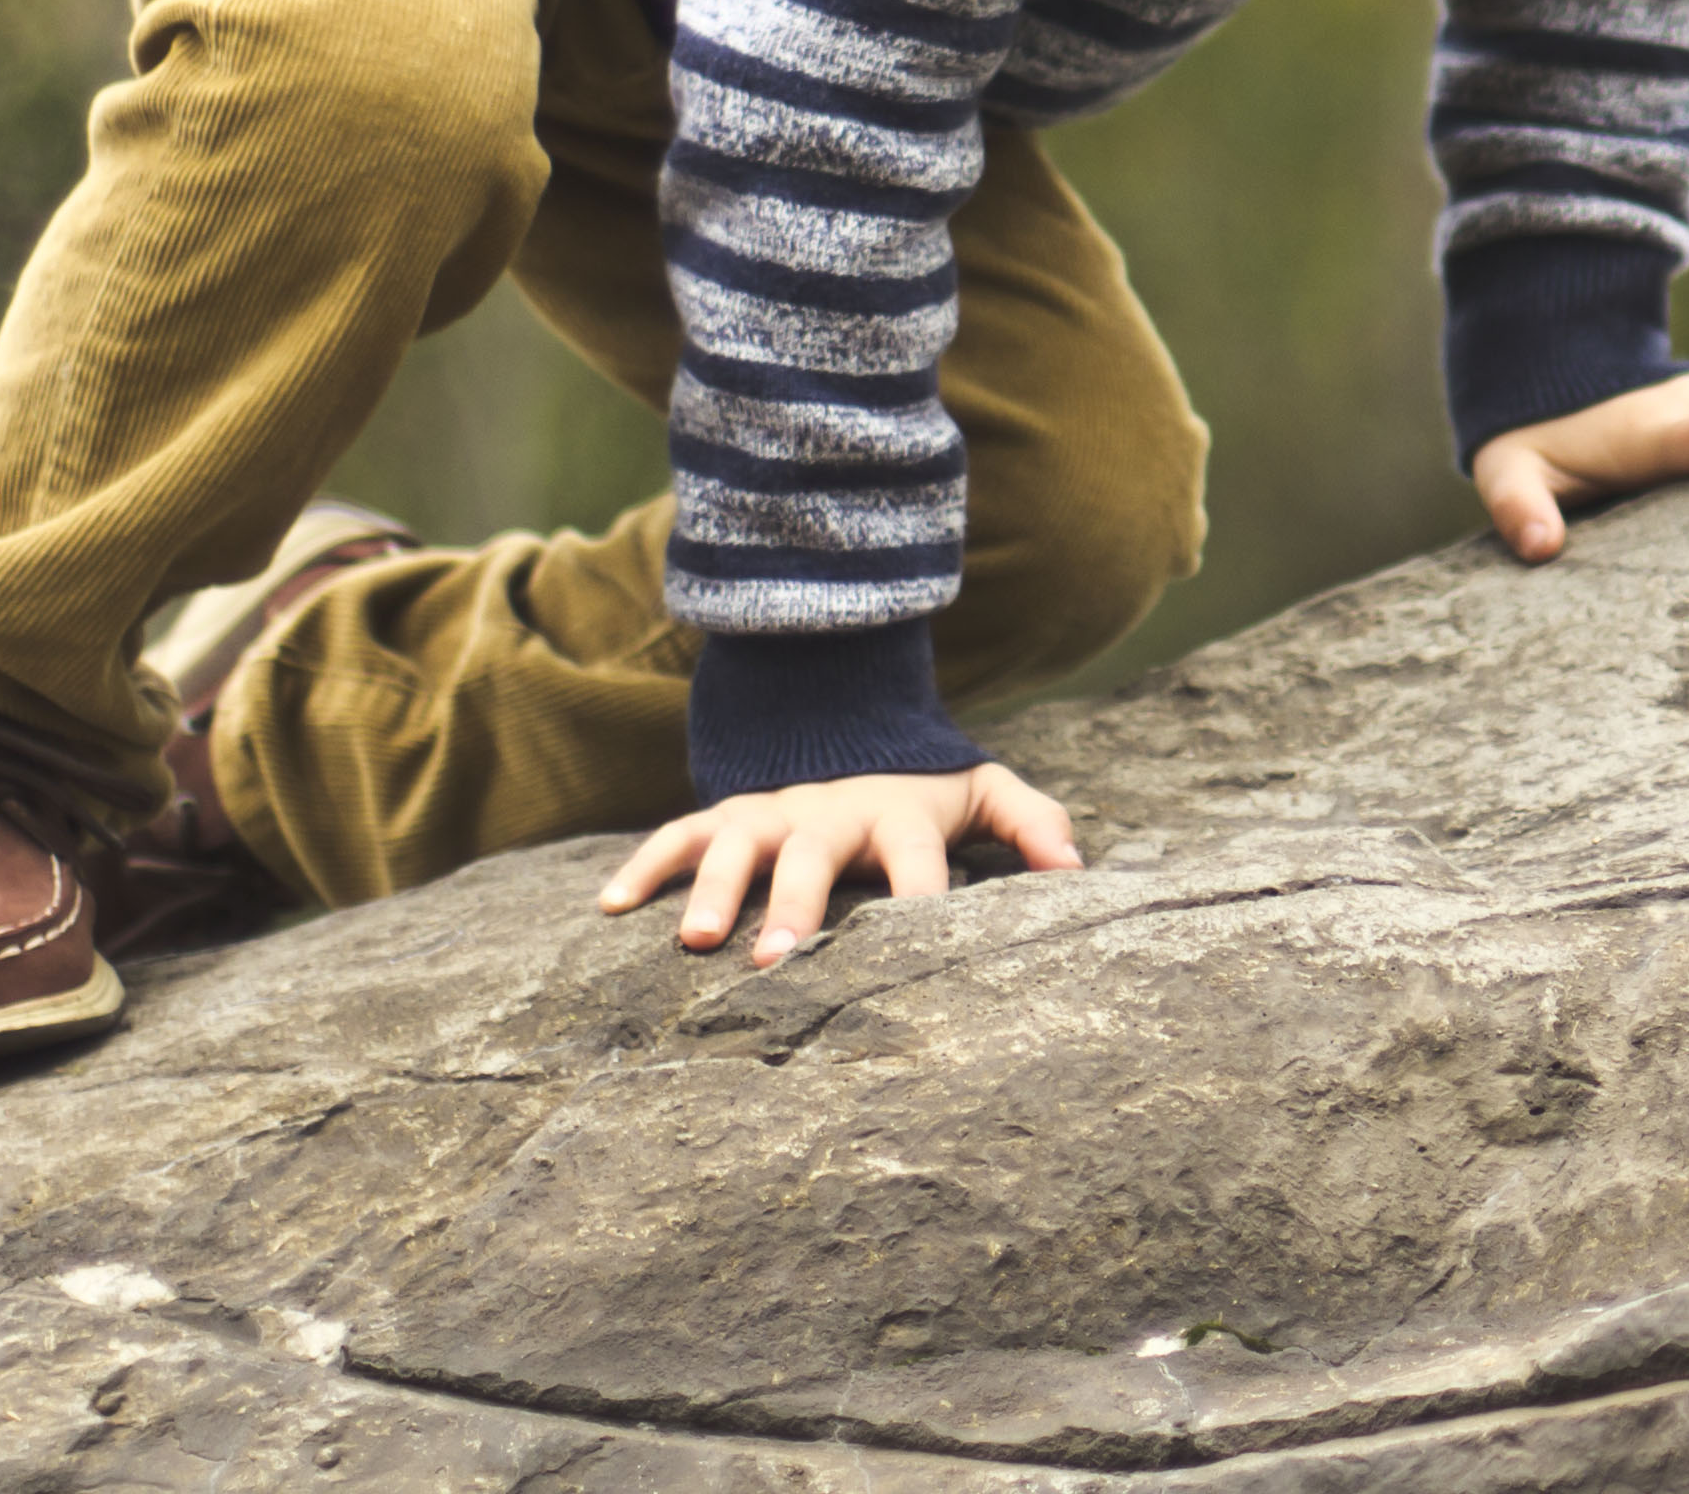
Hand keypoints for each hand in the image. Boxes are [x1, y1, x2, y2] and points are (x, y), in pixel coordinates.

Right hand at [597, 761, 1080, 966]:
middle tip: (778, 962)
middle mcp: (829, 813)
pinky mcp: (725, 815)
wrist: (852, 727)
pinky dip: (643, 867)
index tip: (920, 936)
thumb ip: (1034, 824)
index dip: (920, 891)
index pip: (916, 855)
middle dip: (796, 907)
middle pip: (813, 856)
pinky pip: (675, 835)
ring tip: (695, 941)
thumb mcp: (983, 795)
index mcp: (898, 815)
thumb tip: (1079, 873)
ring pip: (737, 845)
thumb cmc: (925, 790)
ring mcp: (772, 813)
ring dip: (714, 891)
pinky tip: (608, 907)